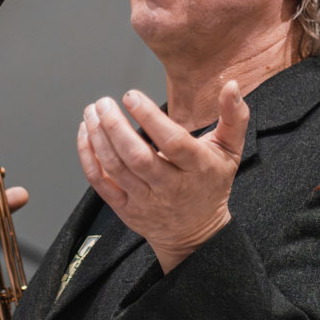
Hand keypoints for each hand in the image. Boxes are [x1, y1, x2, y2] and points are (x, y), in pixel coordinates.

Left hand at [77, 82, 247, 271]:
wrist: (196, 234)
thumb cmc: (211, 185)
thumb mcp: (230, 152)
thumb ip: (234, 117)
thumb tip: (232, 85)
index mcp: (197, 168)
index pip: (172, 143)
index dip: (150, 119)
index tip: (131, 96)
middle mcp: (170, 186)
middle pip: (137, 157)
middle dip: (115, 126)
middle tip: (104, 102)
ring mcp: (145, 200)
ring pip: (116, 168)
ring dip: (98, 137)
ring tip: (92, 112)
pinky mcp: (126, 209)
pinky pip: (101, 183)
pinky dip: (89, 157)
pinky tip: (86, 134)